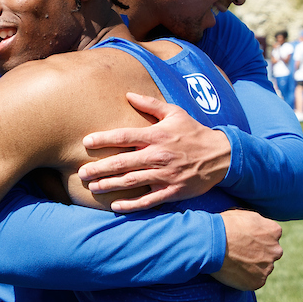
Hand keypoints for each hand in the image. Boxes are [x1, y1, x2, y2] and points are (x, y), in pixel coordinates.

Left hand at [79, 92, 230, 212]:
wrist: (221, 156)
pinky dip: (131, 205)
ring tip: (93, 187)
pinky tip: (116, 206)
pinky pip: (148, 200)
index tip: (86, 142)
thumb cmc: (195, 132)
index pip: (124, 136)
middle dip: (100, 168)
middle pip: (123, 162)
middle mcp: (158, 156)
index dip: (103, 139)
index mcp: (157, 136)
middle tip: (81, 172)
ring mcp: (165, 175)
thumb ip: (150, 105)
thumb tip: (128, 94)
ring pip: (132, 182)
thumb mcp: (175, 113)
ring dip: (110, 185)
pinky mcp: (172, 191)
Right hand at [211, 209, 282, 290]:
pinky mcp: (258, 281)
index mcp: (274, 231)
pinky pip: (254, 281)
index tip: (246, 241)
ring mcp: (268, 267)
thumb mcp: (245, 215)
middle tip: (241, 253)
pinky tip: (233, 272)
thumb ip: (258, 224)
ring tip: (234, 263)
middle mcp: (276, 250)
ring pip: (263, 268)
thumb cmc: (225, 226)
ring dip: (253, 267)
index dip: (258, 238)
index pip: (272, 236)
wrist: (213, 243)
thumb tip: (259, 228)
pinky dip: (245, 279)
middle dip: (259, 254)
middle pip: (270, 253)